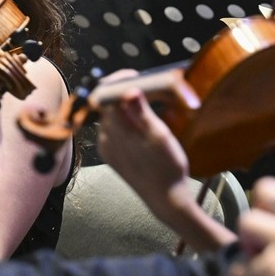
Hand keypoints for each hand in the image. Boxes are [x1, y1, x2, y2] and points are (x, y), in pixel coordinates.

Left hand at [97, 82, 189, 208]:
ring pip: (110, 118)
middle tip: (143, 88)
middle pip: (107, 106)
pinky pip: (112, 132)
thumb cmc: (167, 167)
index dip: (119, 82)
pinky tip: (139, 127)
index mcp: (116, 132)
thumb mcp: (160, 135)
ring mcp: (107, 149)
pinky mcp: (111, 156)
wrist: (166, 199)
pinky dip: (123, 123)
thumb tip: (130, 90)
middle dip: (122, 94)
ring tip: (145, 107)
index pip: (107, 96)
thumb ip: (142, 112)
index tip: (134, 76)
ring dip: (123, 109)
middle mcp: (106, 140)